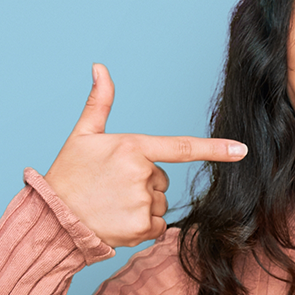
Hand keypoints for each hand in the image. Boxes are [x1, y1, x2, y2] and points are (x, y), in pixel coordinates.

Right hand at [44, 64, 247, 247]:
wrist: (53, 217)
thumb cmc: (69, 174)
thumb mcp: (83, 135)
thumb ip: (99, 102)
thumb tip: (100, 67)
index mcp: (133, 148)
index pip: (182, 147)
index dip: (215, 149)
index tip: (242, 151)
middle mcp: (142, 174)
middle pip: (163, 180)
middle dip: (144, 184)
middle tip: (112, 187)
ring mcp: (143, 202)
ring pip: (159, 203)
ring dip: (142, 207)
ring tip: (112, 204)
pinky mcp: (142, 227)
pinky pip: (157, 227)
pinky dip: (142, 228)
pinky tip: (117, 221)